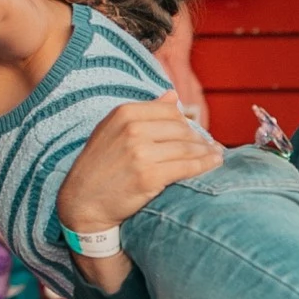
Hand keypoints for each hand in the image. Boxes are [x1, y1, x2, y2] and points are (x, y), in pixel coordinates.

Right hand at [57, 93, 219, 232]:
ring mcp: (141, 153)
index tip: (196, 131)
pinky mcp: (149, 176)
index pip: (169, 111)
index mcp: (124, 113)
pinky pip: (186, 167)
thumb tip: (173, 96)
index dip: (186, 122)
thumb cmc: (98, 166)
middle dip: (199, 138)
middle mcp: (133, 129)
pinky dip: (204, 165)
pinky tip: (214, 164)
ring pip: (187, 147)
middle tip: (211, 146)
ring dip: (206, 151)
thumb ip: (144, 112)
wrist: (82, 202)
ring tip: (216, 155)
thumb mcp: (112, 131)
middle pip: (181, 129)